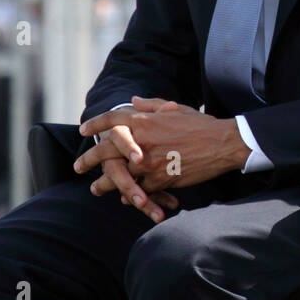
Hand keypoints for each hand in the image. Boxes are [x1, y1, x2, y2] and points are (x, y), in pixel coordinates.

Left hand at [77, 96, 249, 205]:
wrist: (221, 144)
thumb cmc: (200, 124)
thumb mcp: (175, 108)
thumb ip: (151, 105)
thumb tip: (132, 101)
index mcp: (145, 120)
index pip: (111, 120)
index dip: (95, 125)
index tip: (83, 130)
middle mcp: (142, 141)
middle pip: (105, 150)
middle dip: (89, 158)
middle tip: (78, 166)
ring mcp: (149, 162)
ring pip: (118, 176)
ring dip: (104, 184)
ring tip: (96, 189)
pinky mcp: (160, 180)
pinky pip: (138, 190)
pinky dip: (131, 195)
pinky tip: (125, 198)